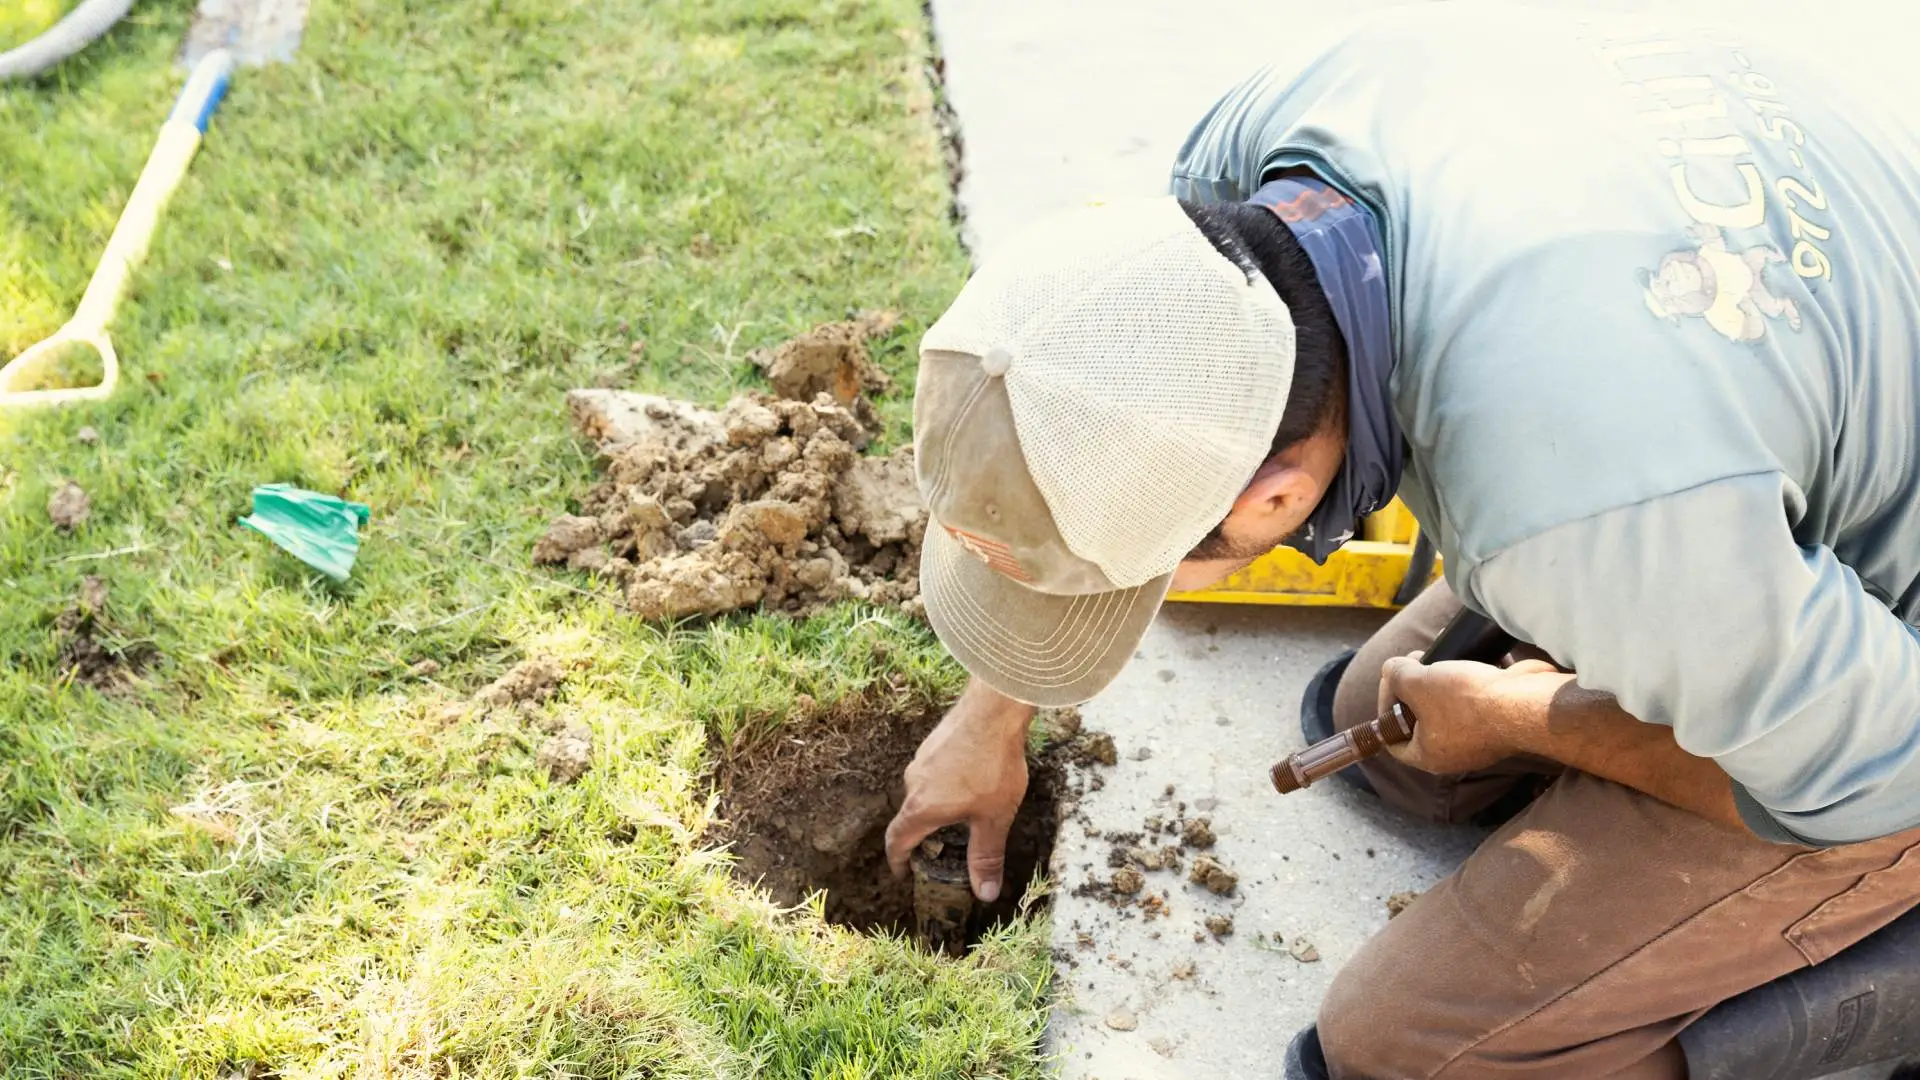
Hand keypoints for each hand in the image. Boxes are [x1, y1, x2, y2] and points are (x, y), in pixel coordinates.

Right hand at [884, 680, 1034, 901]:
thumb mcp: (994, 819)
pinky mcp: (935, 742)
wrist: (994, 710)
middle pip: (911, 816)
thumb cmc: (992, 766)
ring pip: (923, 791)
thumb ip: (986, 856)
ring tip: (961, 814)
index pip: (897, 840)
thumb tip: (984, 894)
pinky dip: (944, 785)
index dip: (897, 861)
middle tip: (941, 848)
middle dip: (923, 835)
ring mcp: (922, 759)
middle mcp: (914, 783)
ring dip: (936, 806)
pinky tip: (970, 782)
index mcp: (921, 807)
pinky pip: (934, 772)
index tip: (901, 873)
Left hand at [1380, 653, 1569, 774]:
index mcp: (1428, 755)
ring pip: (1451, 705)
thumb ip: (1395, 675)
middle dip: (1416, 687)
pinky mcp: (1501, 720)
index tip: (1392, 681)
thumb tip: (1392, 669)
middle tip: (1416, 663)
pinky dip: (1473, 677)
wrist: (1527, 703)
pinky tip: (1470, 656)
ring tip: (1440, 655)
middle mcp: (1455, 752)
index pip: (1393, 740)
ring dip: (1444, 678)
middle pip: (1422, 719)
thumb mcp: (1417, 682)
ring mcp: (1481, 737)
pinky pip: (1479, 698)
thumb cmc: (1467, 701)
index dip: (1386, 707)